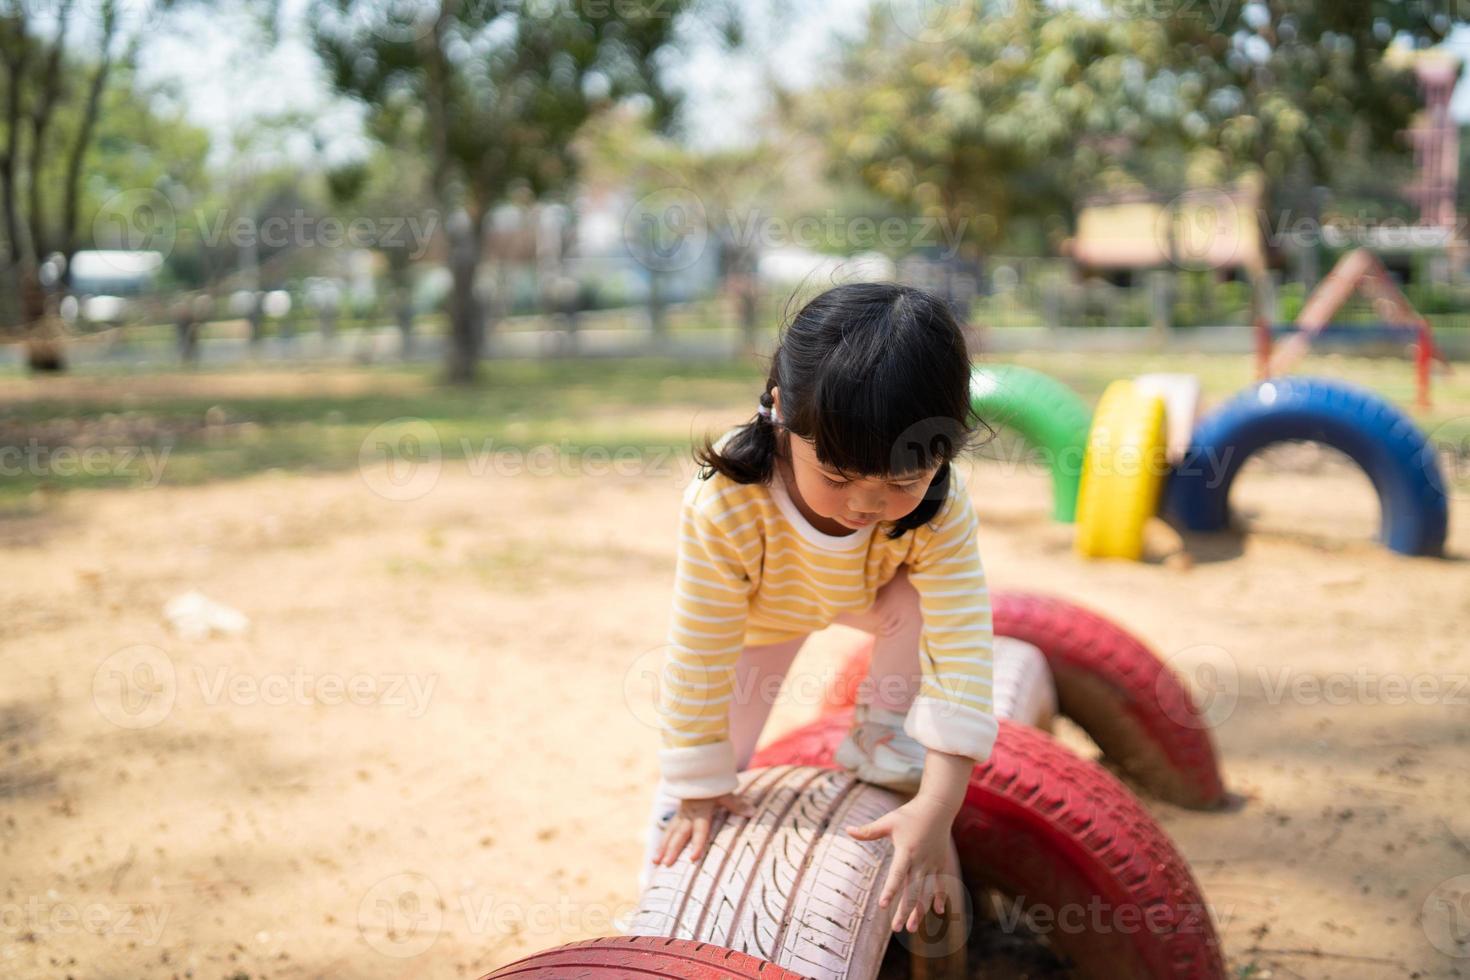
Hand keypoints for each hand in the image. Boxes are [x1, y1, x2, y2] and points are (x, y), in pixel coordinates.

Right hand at [653, 791, 755, 867]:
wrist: (698, 771)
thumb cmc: (713, 783)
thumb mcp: (725, 792)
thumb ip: (737, 804)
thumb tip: (752, 813)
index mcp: (701, 811)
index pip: (700, 830)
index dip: (697, 844)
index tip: (693, 859)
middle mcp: (688, 814)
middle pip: (679, 834)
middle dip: (672, 850)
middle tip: (666, 864)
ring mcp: (681, 815)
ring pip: (670, 833)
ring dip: (662, 847)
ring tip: (656, 862)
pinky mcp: (678, 815)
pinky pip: (669, 829)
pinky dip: (663, 841)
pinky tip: (657, 852)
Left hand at [846, 792, 961, 932]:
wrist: (938, 807)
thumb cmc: (909, 814)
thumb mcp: (888, 821)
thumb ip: (869, 830)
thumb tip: (848, 830)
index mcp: (907, 851)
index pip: (897, 875)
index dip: (890, 890)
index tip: (883, 906)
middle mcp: (921, 860)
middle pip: (913, 890)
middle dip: (905, 910)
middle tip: (896, 928)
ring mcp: (933, 863)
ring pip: (927, 891)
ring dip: (920, 910)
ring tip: (911, 927)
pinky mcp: (941, 862)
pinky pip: (942, 883)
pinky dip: (941, 897)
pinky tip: (939, 912)